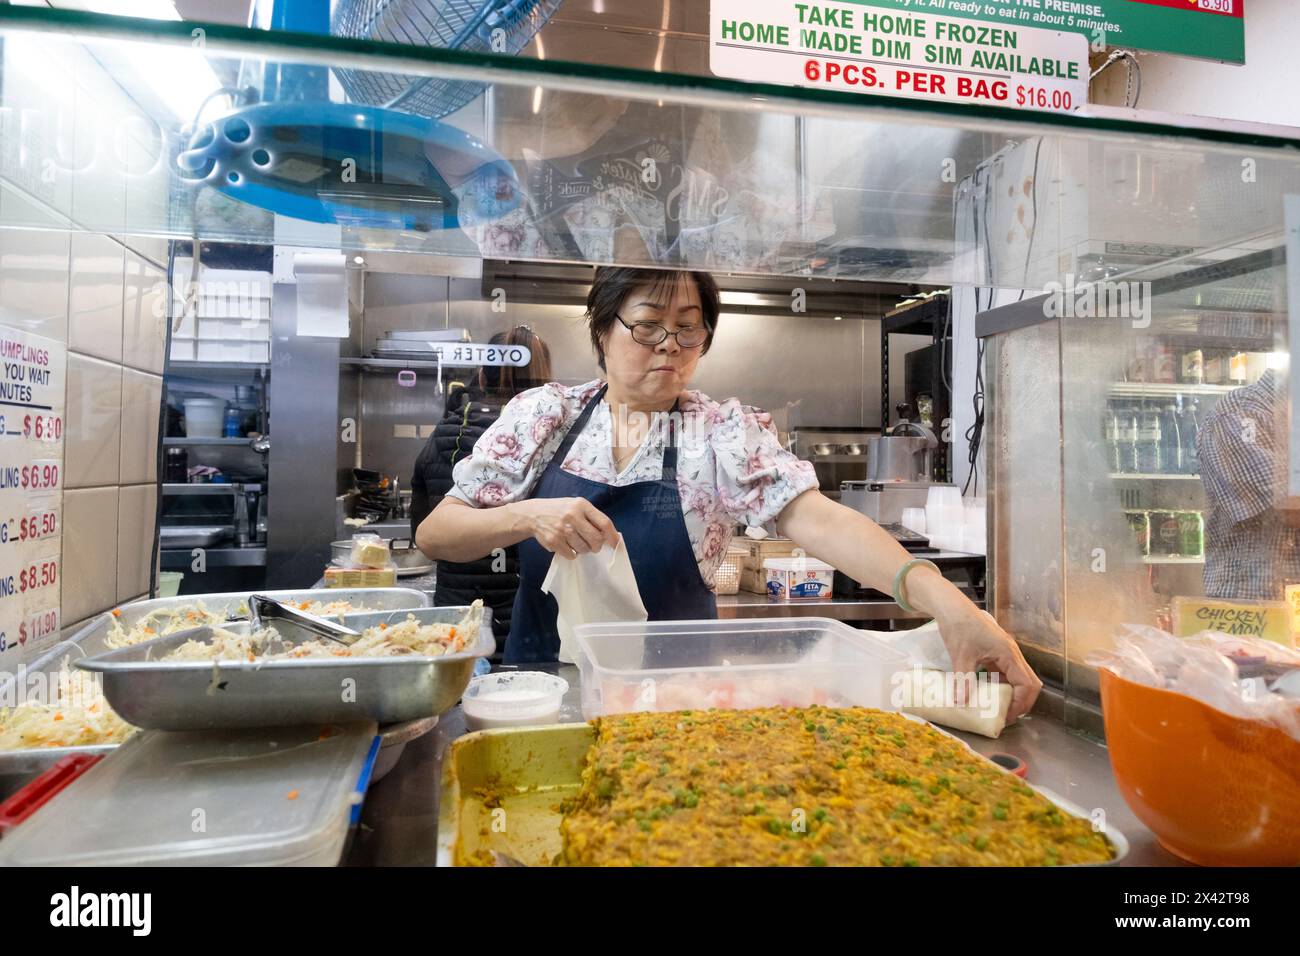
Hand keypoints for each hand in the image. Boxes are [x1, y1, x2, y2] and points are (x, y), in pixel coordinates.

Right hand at [517, 497, 617, 559]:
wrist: (533, 514)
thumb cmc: (560, 511)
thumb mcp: (576, 506)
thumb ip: (592, 517)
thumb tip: (610, 536)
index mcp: (581, 505)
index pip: (604, 522)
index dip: (612, 536)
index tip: (615, 544)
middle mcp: (572, 516)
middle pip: (596, 539)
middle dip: (597, 546)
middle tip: (594, 545)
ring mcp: (562, 529)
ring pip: (584, 549)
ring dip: (584, 550)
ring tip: (576, 542)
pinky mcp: (554, 541)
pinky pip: (572, 555)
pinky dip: (572, 553)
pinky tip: (566, 544)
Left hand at [934, 606, 1042, 723]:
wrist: (952, 607)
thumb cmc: (959, 626)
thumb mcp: (960, 656)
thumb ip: (963, 680)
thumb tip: (961, 702)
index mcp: (1009, 654)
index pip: (1027, 684)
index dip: (1021, 703)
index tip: (1007, 716)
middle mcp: (1012, 653)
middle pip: (1029, 682)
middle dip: (1022, 702)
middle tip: (1006, 716)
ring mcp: (1006, 652)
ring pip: (1019, 678)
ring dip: (1013, 694)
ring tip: (998, 708)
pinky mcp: (997, 652)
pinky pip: (1007, 672)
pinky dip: (1002, 685)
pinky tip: (988, 692)